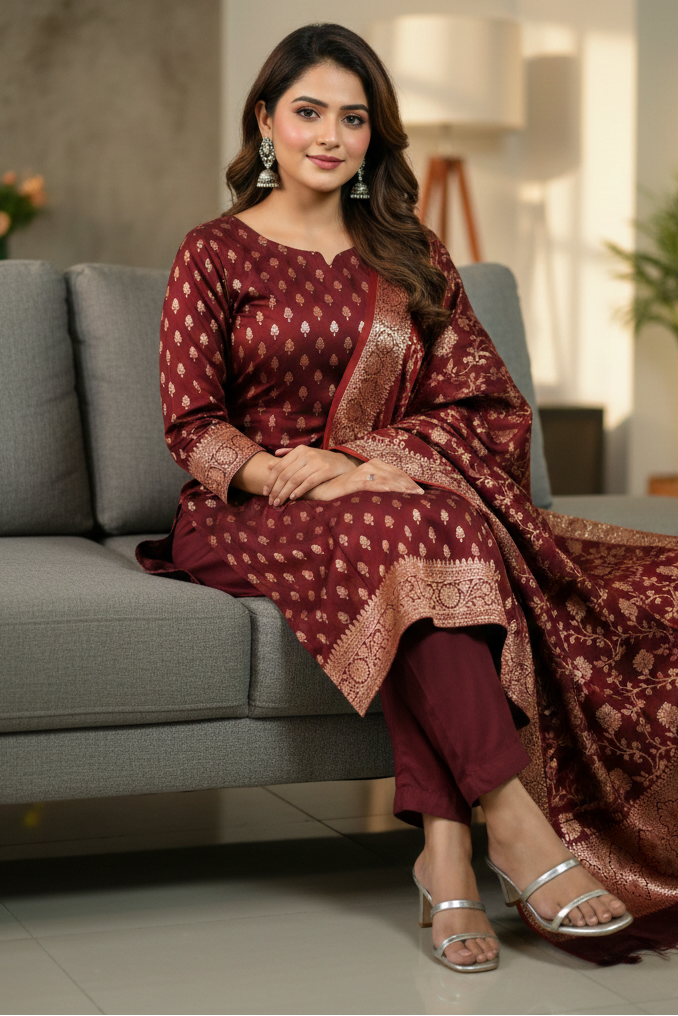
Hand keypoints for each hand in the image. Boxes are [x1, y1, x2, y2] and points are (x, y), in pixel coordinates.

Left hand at [264, 447, 356, 505]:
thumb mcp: (304, 456)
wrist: (344, 462)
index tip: (265, 492)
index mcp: (299, 450)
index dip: (270, 480)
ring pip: (295, 479)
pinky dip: (299, 490)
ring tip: (279, 502)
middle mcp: (306, 454)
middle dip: (276, 489)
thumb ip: (287, 458)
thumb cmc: (321, 461)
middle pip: (285, 474)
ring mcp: (316, 461)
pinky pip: (309, 482)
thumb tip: (269, 463)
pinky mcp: (326, 470)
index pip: (279, 466)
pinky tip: (293, 498)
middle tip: (271, 501)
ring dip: (285, 493)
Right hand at [304, 458, 423, 500]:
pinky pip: (371, 483)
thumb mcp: (364, 489)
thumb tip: (394, 496)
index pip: (396, 473)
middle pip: (394, 475)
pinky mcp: (355, 482)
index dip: (408, 481)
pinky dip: (382, 486)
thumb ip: (377, 488)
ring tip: (412, 493)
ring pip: (386, 478)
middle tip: (421, 494)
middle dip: (408, 484)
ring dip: (400, 485)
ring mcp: (362, 474)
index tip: (420, 491)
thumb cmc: (343, 491)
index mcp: (374, 467)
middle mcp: (370, 467)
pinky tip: (391, 491)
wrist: (322, 490)